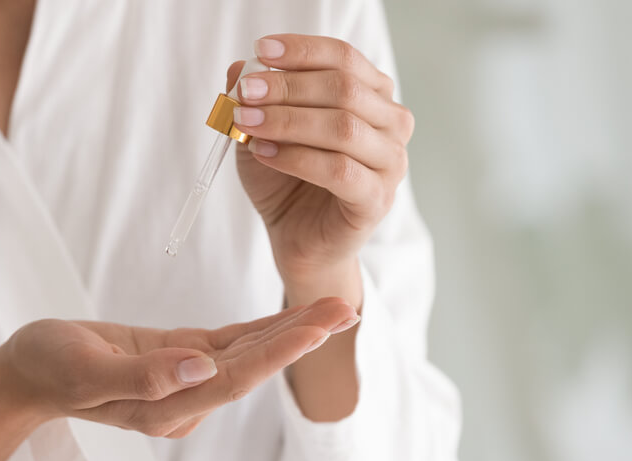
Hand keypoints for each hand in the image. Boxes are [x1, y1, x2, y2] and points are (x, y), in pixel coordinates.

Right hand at [0, 298, 358, 460]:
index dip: (277, 353)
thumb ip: (143, 377)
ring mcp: (185, 378)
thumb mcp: (85, 370)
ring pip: (248, 353)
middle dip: (301, 337)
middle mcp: (185, 398)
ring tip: (336, 308)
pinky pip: (229, 342)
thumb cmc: (48, 369)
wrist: (27, 373)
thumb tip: (200, 366)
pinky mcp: (180, 356)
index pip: (233, 379)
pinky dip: (262, 327)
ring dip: (292, 330)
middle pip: (254, 366)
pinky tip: (293, 316)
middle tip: (348, 307)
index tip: (316, 328)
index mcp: (165, 408)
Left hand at [226, 34, 414, 302]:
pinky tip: (263, 154)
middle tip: (245, 93)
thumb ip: (256, 99)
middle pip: (344, 89)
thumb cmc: (287, 180)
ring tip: (248, 124)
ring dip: (288, 121)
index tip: (261, 51)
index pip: (344, 58)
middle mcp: (391, 124)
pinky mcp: (376, 200)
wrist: (297, 238)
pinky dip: (296, 158)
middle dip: (288, 87)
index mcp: (373, 96)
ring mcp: (390, 163)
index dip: (302, 51)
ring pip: (343, 127)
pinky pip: (339, 170)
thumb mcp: (262, 131)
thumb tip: (240, 68)